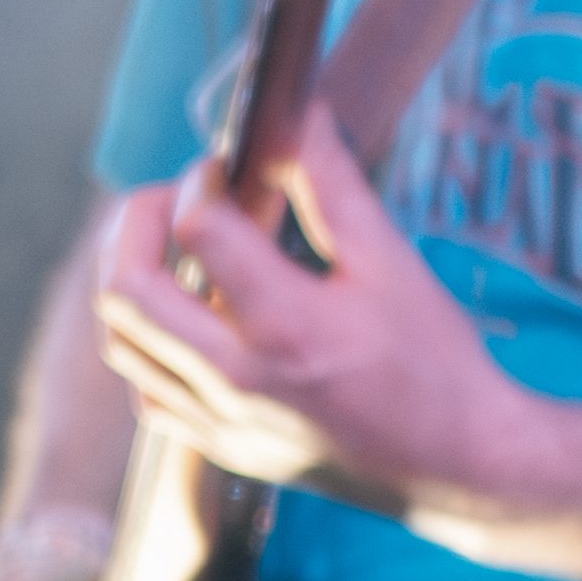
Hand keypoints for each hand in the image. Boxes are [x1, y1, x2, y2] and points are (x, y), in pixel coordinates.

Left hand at [97, 121, 581, 570]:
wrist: (459, 465)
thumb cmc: (435, 362)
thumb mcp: (391, 263)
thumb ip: (333, 185)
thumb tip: (296, 115)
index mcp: (288, 326)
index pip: (200, 228)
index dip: (201, 180)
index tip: (224, 168)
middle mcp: (240, 381)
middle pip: (127, 290)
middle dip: (134, 224)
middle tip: (170, 200)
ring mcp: (223, 424)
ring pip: (122, 344)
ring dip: (133, 283)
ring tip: (175, 252)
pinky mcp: (222, 450)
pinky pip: (147, 393)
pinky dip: (149, 346)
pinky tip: (191, 321)